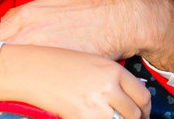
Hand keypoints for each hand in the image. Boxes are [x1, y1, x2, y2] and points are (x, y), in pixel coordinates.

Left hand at [0, 0, 173, 71]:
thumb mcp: (52, 0)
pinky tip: (40, 76)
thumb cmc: (87, 8)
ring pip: (17, 67)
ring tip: (22, 70)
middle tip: (3, 63)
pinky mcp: (59, 69)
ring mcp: (44, 52)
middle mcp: (31, 34)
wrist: (118, 19)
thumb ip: (25, 13)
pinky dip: (36, 76)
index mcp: (27, 16)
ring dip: (17, 68)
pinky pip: (38, 77)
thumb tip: (7, 23)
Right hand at [0, 43, 150, 118]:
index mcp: (112, 70)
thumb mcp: (90, 62)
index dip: (144, 109)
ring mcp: (96, 104)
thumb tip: (124, 95)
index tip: (141, 113)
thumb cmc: (55, 62)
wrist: (29, 67)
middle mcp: (108, 87)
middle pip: (135, 114)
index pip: (142, 95)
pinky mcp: (82, 116)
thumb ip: (110, 78)